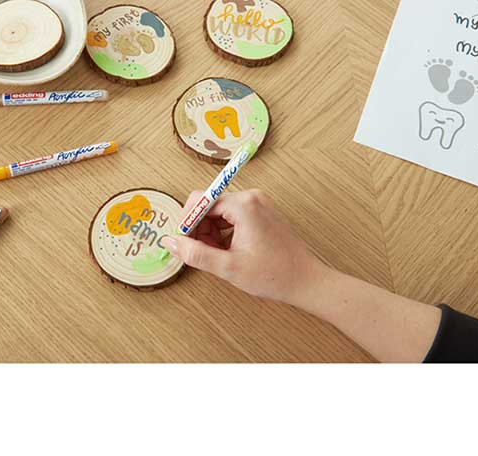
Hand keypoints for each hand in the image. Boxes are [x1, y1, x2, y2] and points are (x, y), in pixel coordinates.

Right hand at [162, 189, 329, 307]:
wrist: (306, 281)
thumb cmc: (274, 275)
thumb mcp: (228, 267)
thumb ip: (195, 253)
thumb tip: (171, 241)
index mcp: (243, 205)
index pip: (200, 201)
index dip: (187, 222)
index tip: (184, 242)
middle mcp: (251, 197)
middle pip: (209, 206)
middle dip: (200, 230)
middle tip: (203, 254)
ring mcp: (258, 203)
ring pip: (219, 213)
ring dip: (212, 233)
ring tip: (218, 257)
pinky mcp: (261, 212)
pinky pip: (232, 216)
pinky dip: (224, 233)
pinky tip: (228, 252)